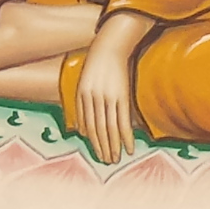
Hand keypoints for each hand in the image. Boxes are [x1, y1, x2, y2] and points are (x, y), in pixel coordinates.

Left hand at [72, 31, 139, 164]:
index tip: (97, 153)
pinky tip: (129, 147)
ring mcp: (108, 98)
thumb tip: (80, 130)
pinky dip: (126, 136)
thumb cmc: (96, 66)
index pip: (87, 125)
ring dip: (113, 146)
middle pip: (98, 130)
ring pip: (109, 128)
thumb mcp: (83, 84)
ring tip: (115, 159)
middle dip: (102, 148)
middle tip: (106, 162)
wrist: (110, 46)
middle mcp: (93, 99)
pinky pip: (123, 120)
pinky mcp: (122, 95)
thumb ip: (81, 106)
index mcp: (82, 96)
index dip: (93, 141)